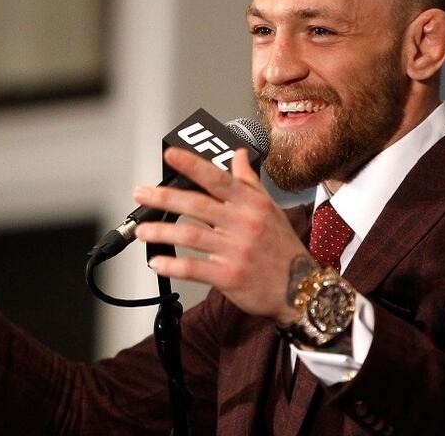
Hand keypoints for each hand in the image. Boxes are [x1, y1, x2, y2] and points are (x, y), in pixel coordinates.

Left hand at [133, 147, 313, 324]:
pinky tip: (156, 262)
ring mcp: (236, 251)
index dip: (192, 165)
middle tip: (140, 194)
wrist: (303, 289)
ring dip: (162, 231)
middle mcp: (243, 224)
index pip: (218, 179)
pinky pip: (195, 268)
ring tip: (142, 231)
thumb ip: (249, 182)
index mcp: (251, 204)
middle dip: (164, 197)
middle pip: (197, 205)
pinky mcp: (230, 277)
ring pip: (191, 235)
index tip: (170, 155)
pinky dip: (173, 265)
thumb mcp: (270, 209)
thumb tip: (238, 154)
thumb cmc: (283, 248)